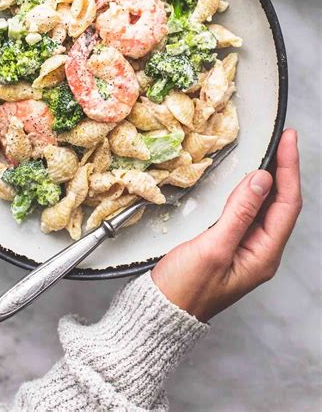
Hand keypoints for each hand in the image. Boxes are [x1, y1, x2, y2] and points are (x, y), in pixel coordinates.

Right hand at [152, 129, 301, 321]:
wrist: (160, 312)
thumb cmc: (184, 288)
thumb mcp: (213, 249)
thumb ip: (239, 213)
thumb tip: (262, 180)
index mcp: (263, 255)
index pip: (288, 205)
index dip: (290, 169)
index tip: (288, 141)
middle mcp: (259, 251)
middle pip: (281, 204)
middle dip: (283, 170)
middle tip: (282, 139)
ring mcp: (244, 248)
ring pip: (264, 206)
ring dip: (268, 179)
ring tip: (270, 151)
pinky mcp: (228, 244)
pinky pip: (246, 212)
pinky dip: (248, 191)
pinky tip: (244, 179)